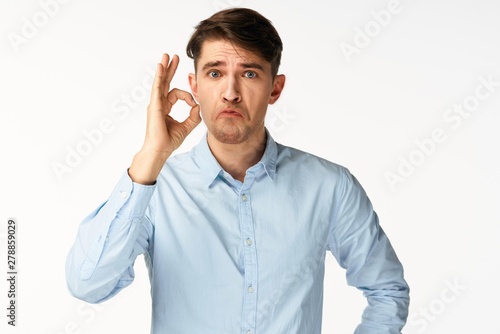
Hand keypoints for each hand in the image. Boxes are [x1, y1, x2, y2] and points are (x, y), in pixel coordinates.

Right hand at [129, 54, 200, 183]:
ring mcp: (155, 104)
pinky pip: (157, 88)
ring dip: (164, 68)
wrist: (160, 150)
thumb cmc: (169, 141)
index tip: (194, 103)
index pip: (176, 93)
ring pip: (160, 82)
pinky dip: (159, 77)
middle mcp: (159, 103)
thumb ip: (194, 115)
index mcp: (165, 107)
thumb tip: (199, 105)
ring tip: (166, 56)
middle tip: (173, 57)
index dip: (188, 96)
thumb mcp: (187, 126)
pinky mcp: (154, 106)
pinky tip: (161, 67)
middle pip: (165, 82)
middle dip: (170, 69)